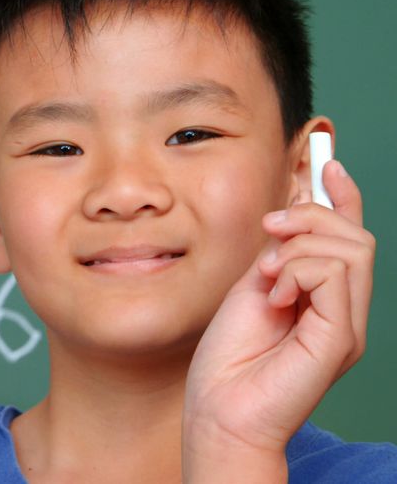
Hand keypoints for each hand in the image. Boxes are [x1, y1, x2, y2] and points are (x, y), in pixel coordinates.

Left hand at [182, 160, 374, 479]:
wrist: (219, 411)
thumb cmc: (228, 360)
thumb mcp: (251, 288)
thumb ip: (277, 256)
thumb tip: (289, 211)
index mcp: (324, 298)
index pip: (349, 238)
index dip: (342, 196)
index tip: (324, 162)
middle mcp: (343, 310)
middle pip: (355, 234)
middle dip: (310, 216)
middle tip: (268, 233)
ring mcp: (346, 325)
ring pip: (350, 248)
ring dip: (298, 247)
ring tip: (266, 275)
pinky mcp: (339, 338)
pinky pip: (333, 274)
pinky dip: (296, 271)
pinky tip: (273, 296)